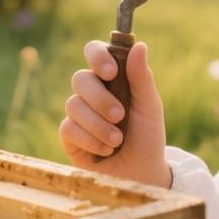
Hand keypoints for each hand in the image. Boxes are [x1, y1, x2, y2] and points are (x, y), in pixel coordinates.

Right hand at [59, 40, 170, 187]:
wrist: (142, 173)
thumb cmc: (147, 136)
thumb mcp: (150, 107)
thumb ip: (142, 78)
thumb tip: (139, 45)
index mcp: (111, 78)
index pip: (94, 52)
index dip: (97, 56)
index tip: (111, 72)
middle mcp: (91, 92)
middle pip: (80, 79)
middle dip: (100, 98)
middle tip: (120, 115)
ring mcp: (78, 114)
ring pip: (73, 105)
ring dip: (99, 125)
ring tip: (118, 141)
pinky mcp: (69, 136)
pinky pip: (69, 129)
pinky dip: (90, 140)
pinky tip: (106, 151)